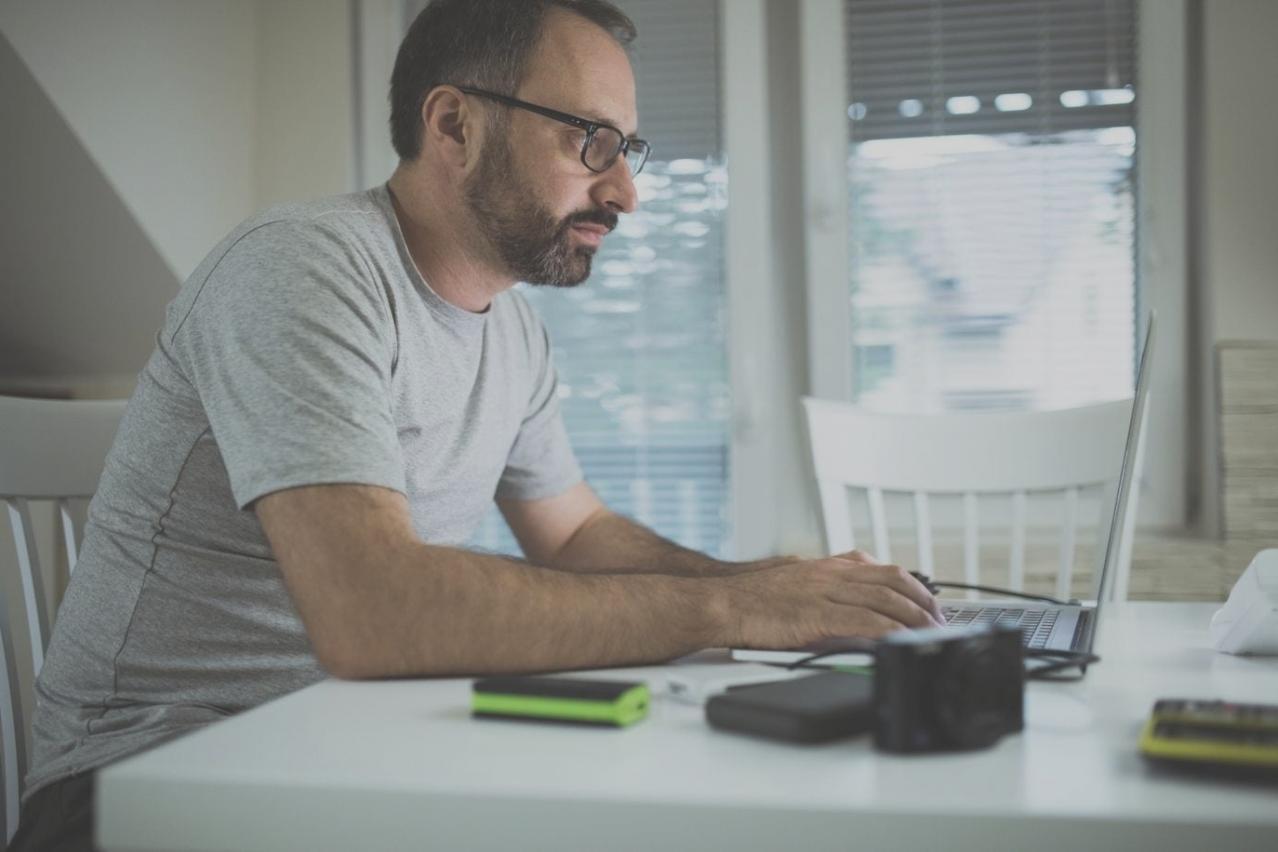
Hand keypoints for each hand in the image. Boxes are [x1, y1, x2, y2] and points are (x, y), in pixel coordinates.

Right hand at [716, 550, 945, 650]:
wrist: (720, 602)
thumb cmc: (749, 597)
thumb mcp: (792, 578)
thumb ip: (821, 585)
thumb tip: (842, 599)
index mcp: (826, 566)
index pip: (881, 568)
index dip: (911, 585)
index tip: (926, 603)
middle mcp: (830, 573)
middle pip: (892, 580)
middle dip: (922, 601)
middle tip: (939, 622)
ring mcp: (824, 592)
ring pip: (884, 599)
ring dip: (914, 618)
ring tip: (930, 634)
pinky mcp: (816, 615)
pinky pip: (862, 620)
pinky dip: (888, 630)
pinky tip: (901, 641)